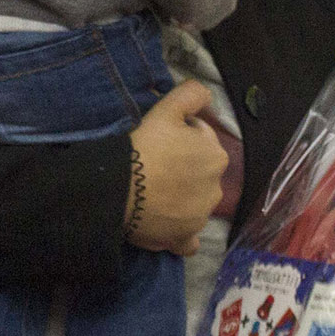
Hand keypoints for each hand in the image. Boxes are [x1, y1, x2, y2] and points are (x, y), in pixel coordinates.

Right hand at [129, 81, 226, 254]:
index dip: (180, 139)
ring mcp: (201, 217)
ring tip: (153, 195)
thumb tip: (207, 96)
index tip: (161, 142)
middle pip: (199, 175)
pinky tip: (167, 228)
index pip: (201, 143)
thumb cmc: (143, 147)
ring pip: (194, 205)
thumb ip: (192, 95)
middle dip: (184, 170)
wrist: (118, 188)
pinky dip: (181, 235)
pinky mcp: (184, 238)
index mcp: (216, 156)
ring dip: (181, 200)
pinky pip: (188, 240)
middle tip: (154, 167)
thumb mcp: (167, 109)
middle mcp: (216, 189)